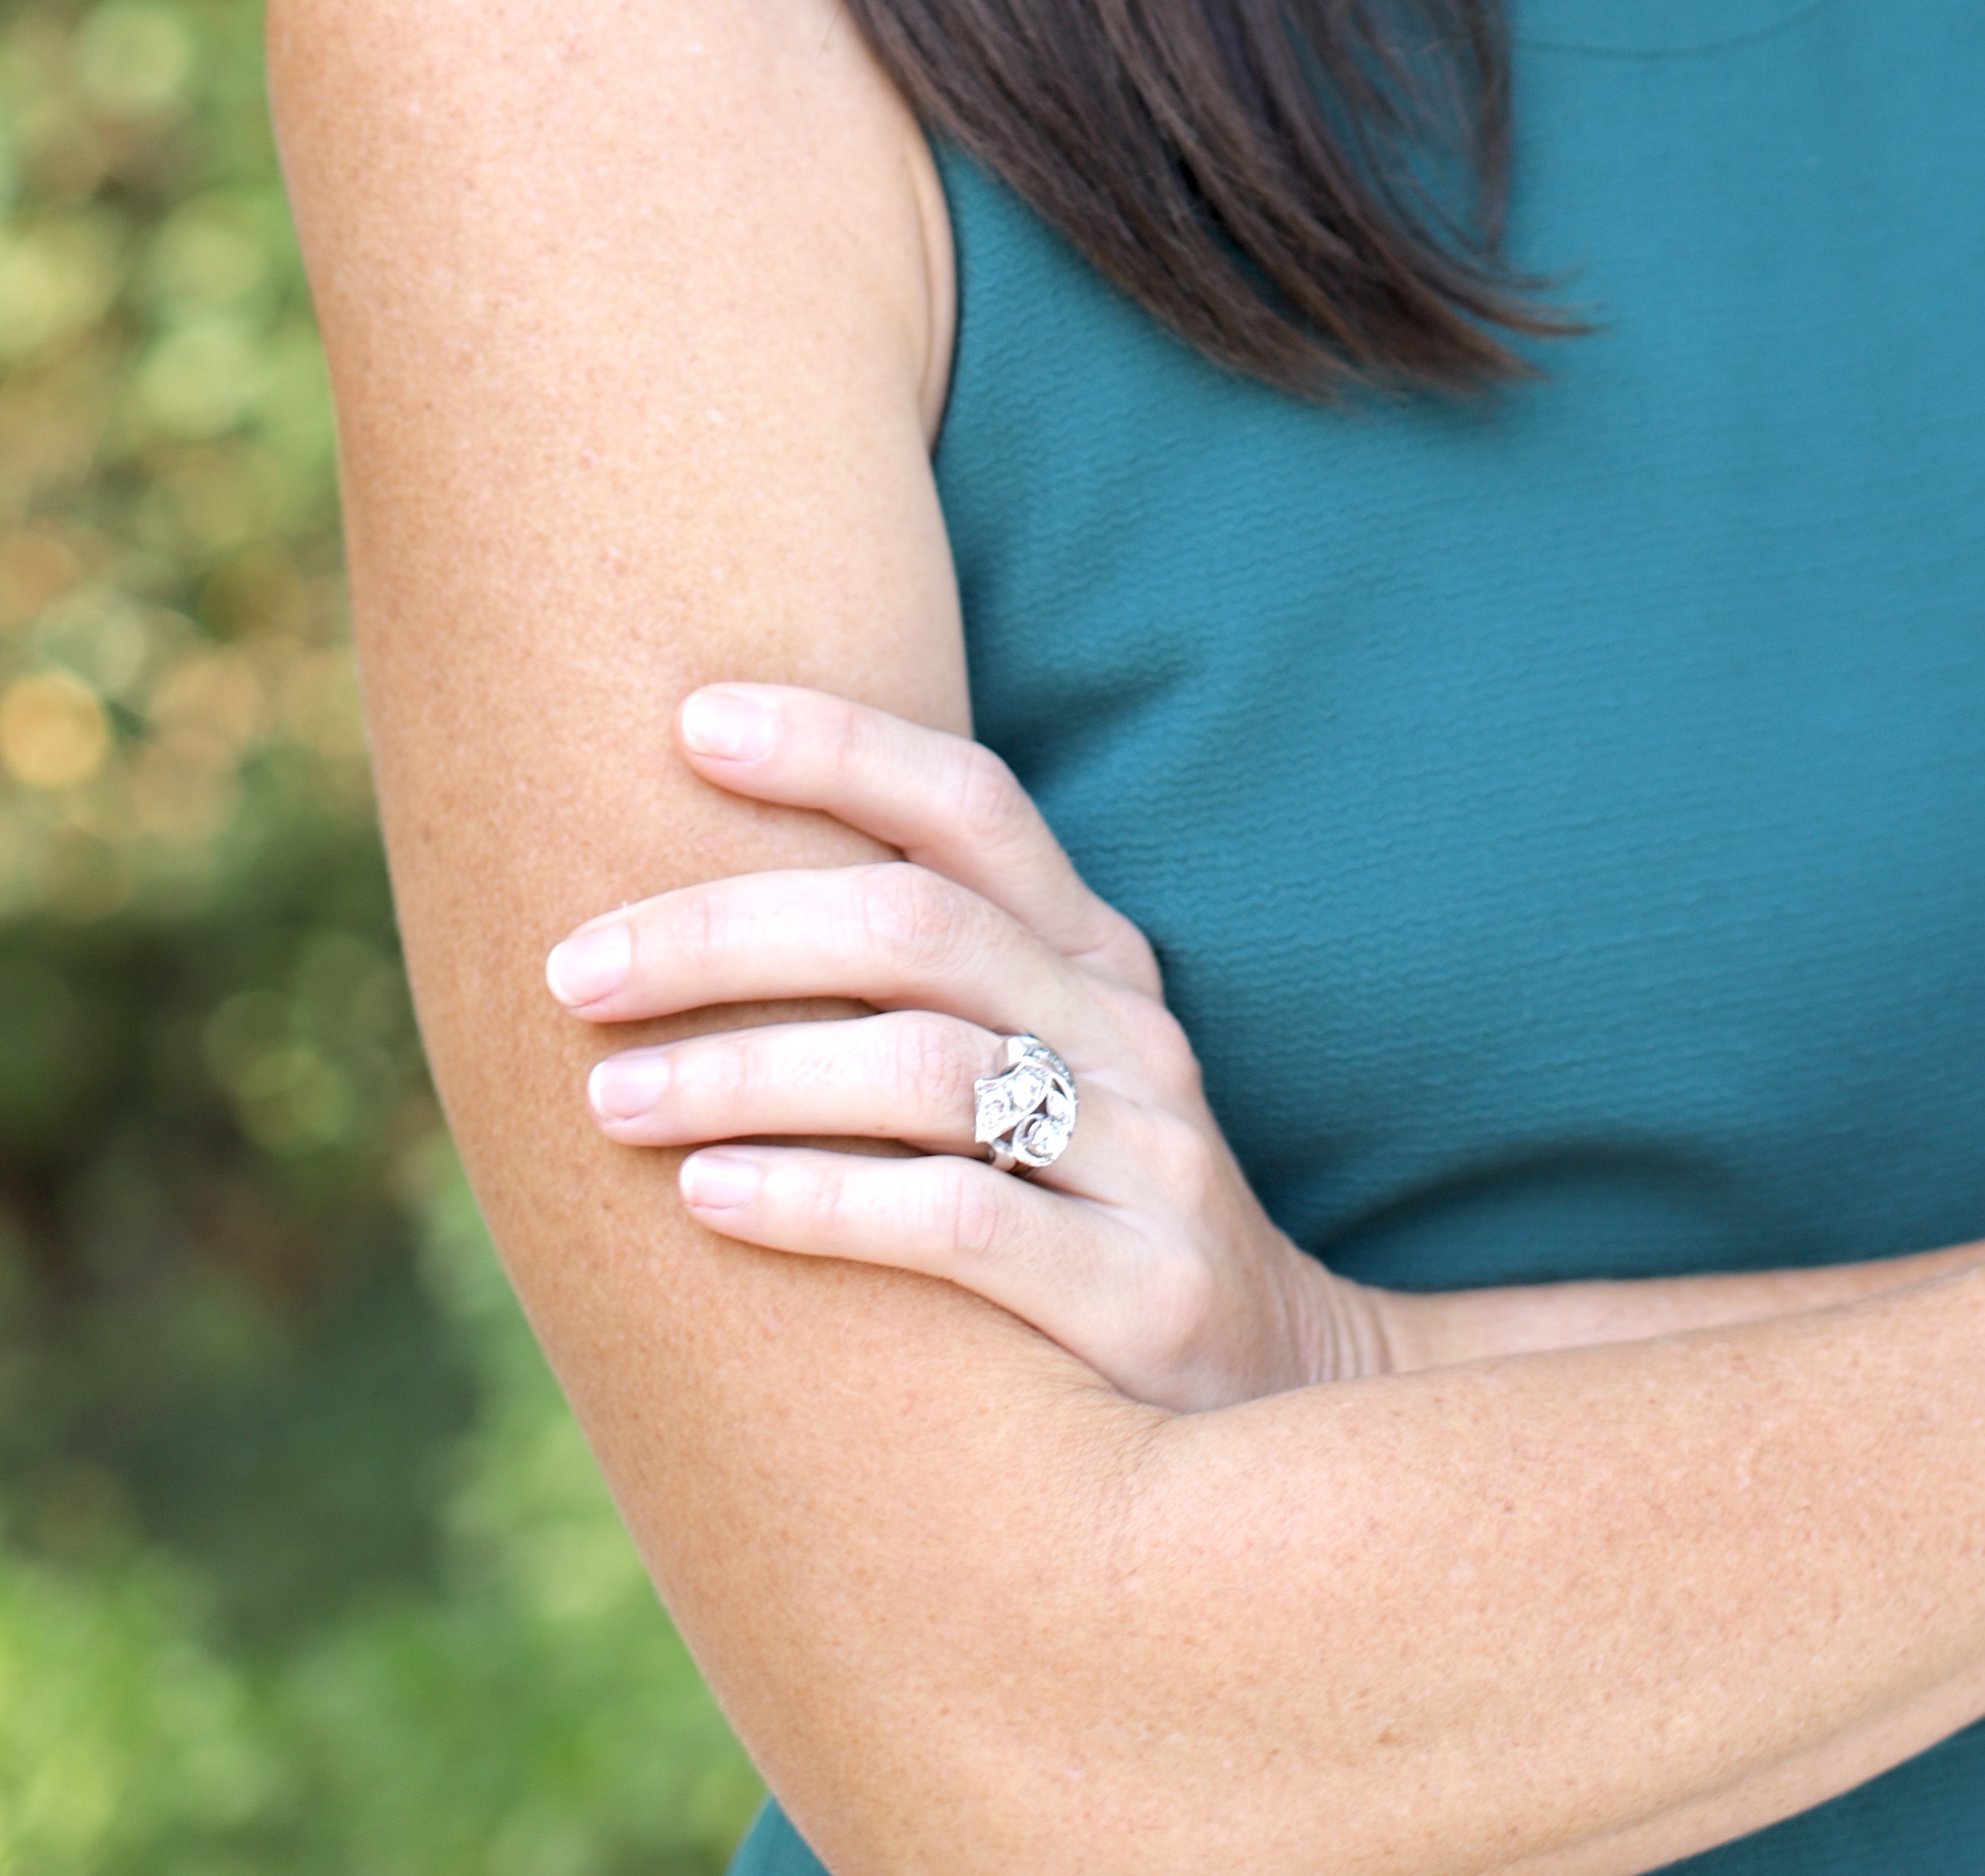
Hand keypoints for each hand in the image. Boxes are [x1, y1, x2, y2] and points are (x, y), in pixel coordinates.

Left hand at [547, 685, 1386, 1408]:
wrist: (1274, 1402)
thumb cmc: (1085, 1220)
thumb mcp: (1039, 1075)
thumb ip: (916, 996)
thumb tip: (681, 921)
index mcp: (1097, 959)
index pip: (971, 804)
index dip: (840, 745)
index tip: (689, 719)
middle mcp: (1130, 1034)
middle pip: (916, 924)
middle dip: (728, 931)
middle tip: (574, 969)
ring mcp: (1148, 1161)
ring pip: (926, 1068)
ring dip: (744, 1071)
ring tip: (605, 1096)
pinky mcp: (1142, 1296)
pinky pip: (958, 1223)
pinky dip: (820, 1200)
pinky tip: (706, 1200)